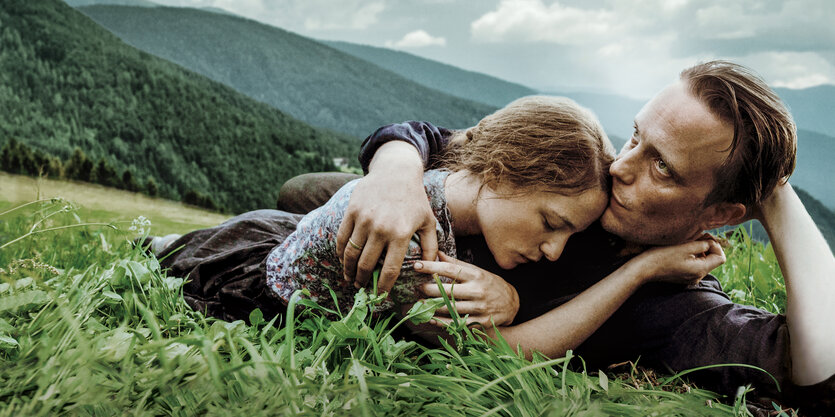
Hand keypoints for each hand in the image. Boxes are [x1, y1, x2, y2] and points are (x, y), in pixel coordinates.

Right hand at [336, 142, 438, 292]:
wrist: (396, 171)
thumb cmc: (415, 199)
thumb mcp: (428, 222)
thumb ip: (431, 247)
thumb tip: (430, 270)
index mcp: (401, 234)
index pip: (390, 269)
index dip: (384, 287)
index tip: (380, 296)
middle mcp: (381, 228)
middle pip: (367, 265)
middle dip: (363, 281)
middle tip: (361, 289)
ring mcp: (364, 219)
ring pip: (351, 253)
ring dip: (348, 270)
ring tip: (350, 279)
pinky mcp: (352, 211)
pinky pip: (341, 237)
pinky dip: (339, 252)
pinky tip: (342, 260)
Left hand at [416, 253, 518, 326]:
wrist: (512, 303)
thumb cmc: (490, 284)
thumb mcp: (476, 270)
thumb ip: (456, 263)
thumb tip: (436, 252)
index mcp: (475, 275)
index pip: (450, 268)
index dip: (431, 266)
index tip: (416, 265)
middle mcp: (477, 290)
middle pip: (447, 290)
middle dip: (428, 289)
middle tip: (416, 288)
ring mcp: (479, 308)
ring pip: (450, 308)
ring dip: (431, 306)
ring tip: (420, 303)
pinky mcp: (479, 322)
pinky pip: (456, 323)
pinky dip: (441, 322)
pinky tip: (430, 318)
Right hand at [635, 235, 725, 284]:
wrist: (644, 268)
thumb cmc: (662, 255)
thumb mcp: (685, 246)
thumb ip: (703, 244)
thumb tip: (710, 244)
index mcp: (701, 270)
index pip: (720, 257)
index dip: (716, 245)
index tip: (703, 238)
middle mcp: (698, 277)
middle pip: (712, 260)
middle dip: (706, 248)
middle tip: (694, 238)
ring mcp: (690, 278)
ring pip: (702, 262)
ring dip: (697, 252)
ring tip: (685, 245)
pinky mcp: (682, 277)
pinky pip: (693, 266)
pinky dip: (690, 257)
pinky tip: (678, 253)